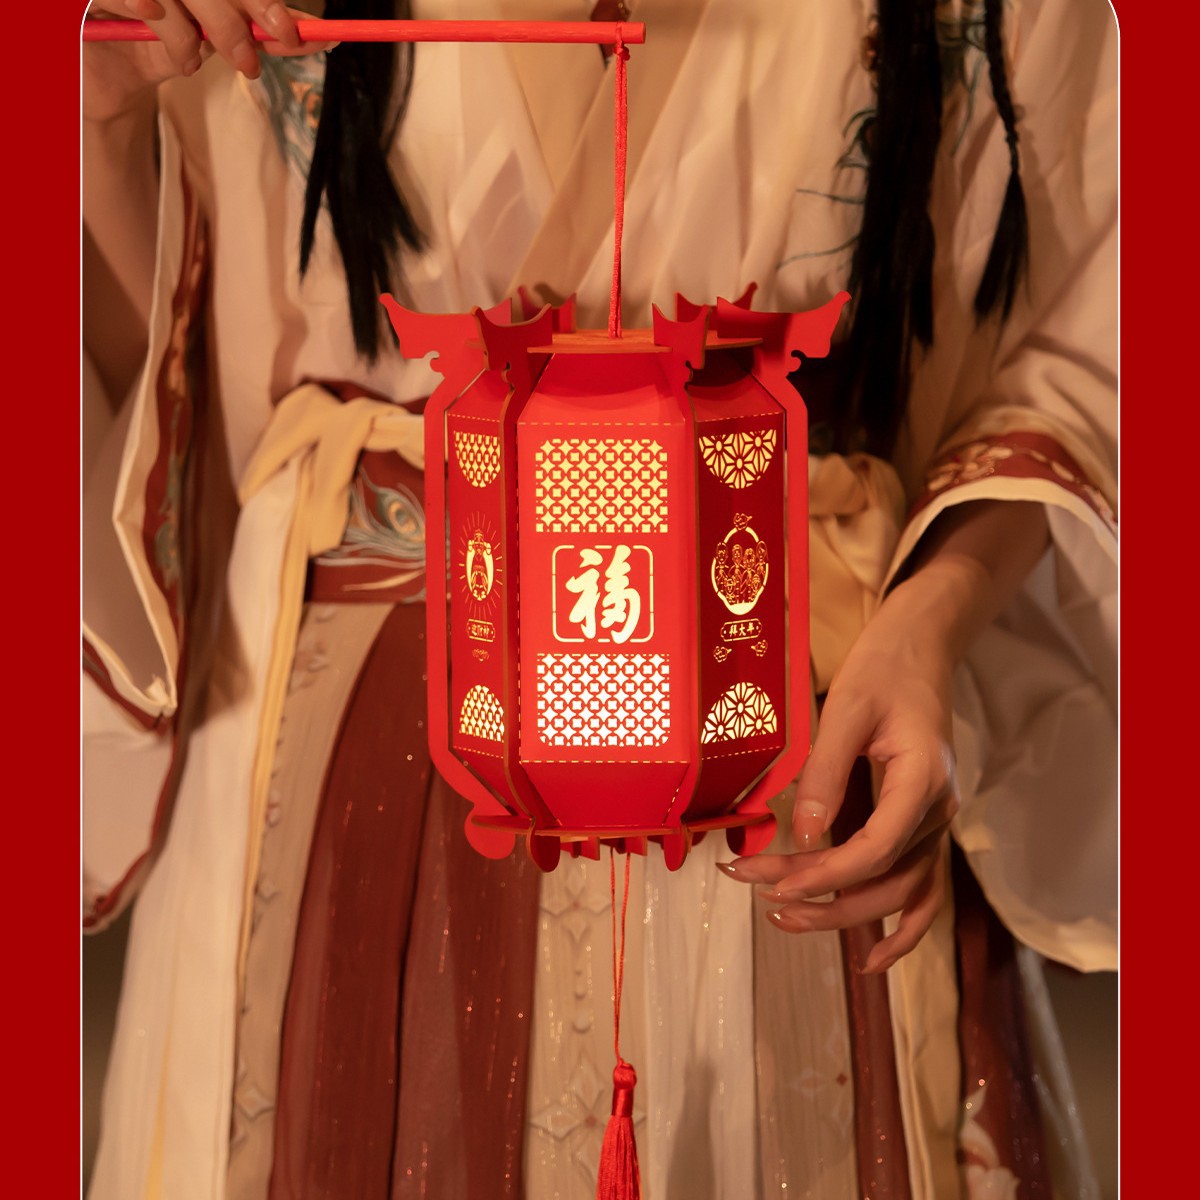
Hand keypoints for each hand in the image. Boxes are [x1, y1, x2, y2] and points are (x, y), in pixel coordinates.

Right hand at [83, 1, 321, 122]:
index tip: (288, 34)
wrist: (111, 74)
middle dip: (234, 21)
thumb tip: (320, 37)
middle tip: (247, 62)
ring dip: (188, 32)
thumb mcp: (216, 41)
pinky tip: (152, 20)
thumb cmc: (164, 47)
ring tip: (191, 64)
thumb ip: (263, 35)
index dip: (263, 4)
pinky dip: (150, 9)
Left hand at [720, 572, 962, 973]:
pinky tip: (872, 960)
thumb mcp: (845, 711)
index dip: (826, 874)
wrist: (918, 651)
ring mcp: (935, 824)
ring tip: (784, 920)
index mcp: (923, 779)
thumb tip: (803, 836)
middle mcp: (938, 812)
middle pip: (887, 880)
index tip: (777, 885)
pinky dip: (902, 929)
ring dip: (847, 916)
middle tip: (762, 898)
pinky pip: (921, 890)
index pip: (877, 847)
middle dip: (822, 899)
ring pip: (900, 892)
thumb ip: (825, 774)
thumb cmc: (883, 672)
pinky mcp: (921, 827)